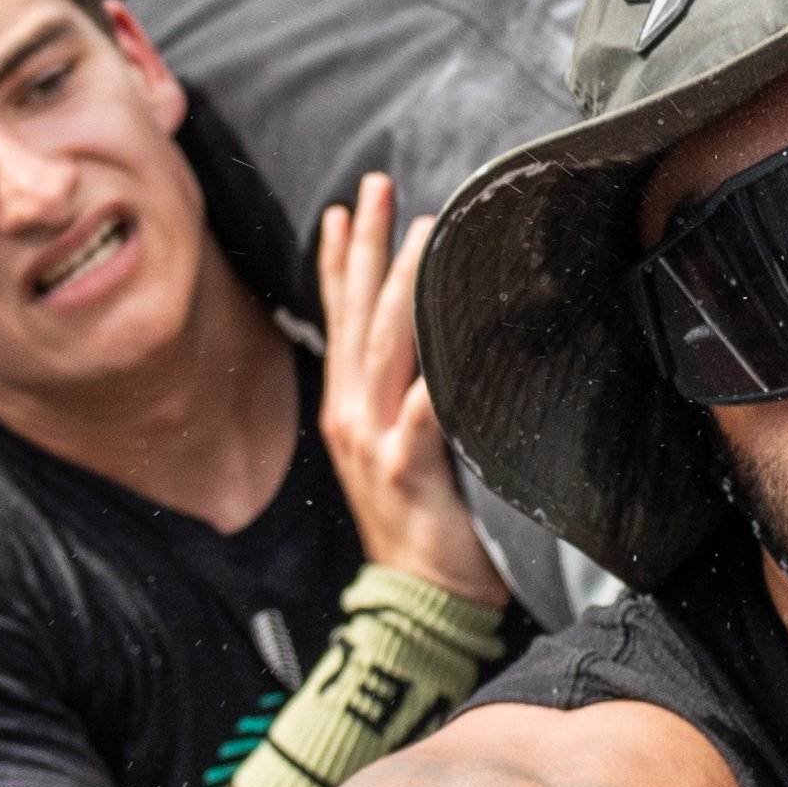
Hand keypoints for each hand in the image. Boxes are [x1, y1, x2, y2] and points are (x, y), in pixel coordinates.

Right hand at [314, 173, 502, 608]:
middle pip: (359, 315)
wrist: (417, 600)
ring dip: (403, 285)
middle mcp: (351, 414)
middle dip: (370, 246)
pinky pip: (422, 413)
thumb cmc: (424, 527)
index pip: (341, 318)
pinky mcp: (404, 469)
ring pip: (387, 347)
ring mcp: (373, 440)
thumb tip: (437, 349)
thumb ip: (410, 399)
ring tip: (424, 232)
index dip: (343, 261)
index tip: (348, 207)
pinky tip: (446, 343)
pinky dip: (433, 379)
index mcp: (349, 407)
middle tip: (382, 186)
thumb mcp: (401, 451)